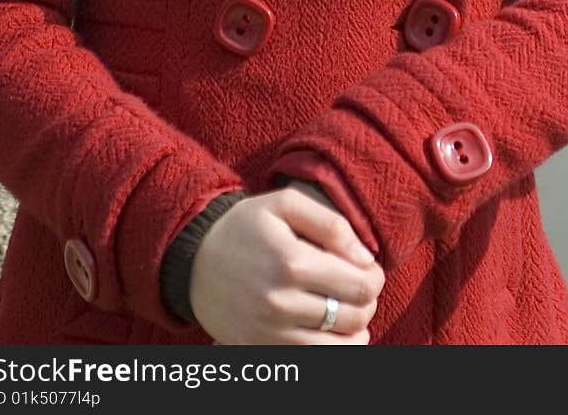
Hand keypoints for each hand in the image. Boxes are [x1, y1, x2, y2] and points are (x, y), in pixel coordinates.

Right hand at [189, 185, 384, 344]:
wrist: (193, 261)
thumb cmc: (246, 226)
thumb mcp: (285, 204)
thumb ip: (331, 223)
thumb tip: (366, 257)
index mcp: (291, 262)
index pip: (360, 284)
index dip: (374, 277)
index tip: (367, 268)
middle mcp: (281, 303)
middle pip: (354, 317)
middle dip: (367, 301)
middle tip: (359, 287)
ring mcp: (269, 333)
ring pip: (339, 348)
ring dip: (355, 330)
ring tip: (348, 310)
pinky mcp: (261, 351)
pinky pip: (313, 363)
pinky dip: (334, 351)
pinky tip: (333, 332)